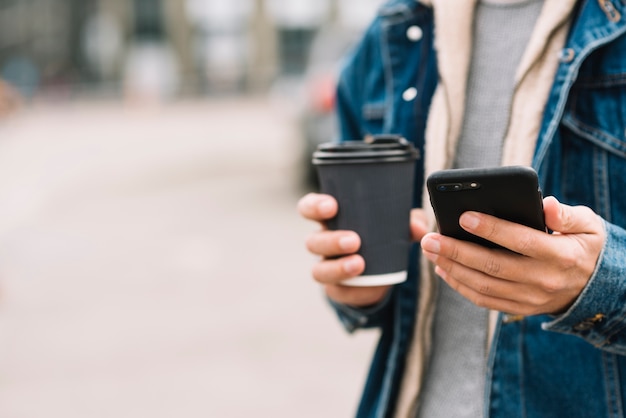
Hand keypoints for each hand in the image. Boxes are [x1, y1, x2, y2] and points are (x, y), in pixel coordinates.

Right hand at [298, 193, 428, 306]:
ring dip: (337, 268)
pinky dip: (351, 290)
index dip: (314, 207)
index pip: (309, 208)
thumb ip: (409, 221)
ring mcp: (327, 267)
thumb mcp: (397, 224)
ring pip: (319, 270)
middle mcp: (323, 243)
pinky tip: (366, 285)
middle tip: (354, 241)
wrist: (383, 269)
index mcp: (330, 219)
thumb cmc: (383, 233)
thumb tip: (418, 228)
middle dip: (331, 241)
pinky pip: (337, 292)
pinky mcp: (337, 289)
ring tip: (359, 265)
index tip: (332, 206)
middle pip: (313, 242)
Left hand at [420, 196, 605, 315]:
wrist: (596, 288)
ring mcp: (529, 298)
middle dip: (456, 251)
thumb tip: (547, 204)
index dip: (491, 229)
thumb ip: (567, 214)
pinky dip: (459, 286)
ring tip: (430, 250)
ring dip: (451, 267)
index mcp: (559, 255)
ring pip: (483, 285)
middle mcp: (542, 280)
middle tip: (430, 237)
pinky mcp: (519, 308)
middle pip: (492, 266)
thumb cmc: (584, 246)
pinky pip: (484, 300)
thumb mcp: (588, 225)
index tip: (464, 217)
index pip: (520, 241)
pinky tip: (442, 269)